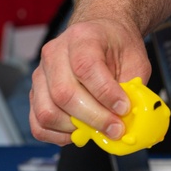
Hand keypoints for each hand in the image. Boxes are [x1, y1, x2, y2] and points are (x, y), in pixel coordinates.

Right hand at [28, 18, 150, 145]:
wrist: (101, 35)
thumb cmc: (117, 47)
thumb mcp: (135, 60)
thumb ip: (132, 87)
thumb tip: (128, 119)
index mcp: (82, 38)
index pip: (86, 68)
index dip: (106, 94)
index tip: (124, 108)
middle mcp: (55, 54)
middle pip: (64, 94)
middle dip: (94, 118)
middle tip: (116, 129)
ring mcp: (41, 74)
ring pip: (47, 111)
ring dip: (75, 128)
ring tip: (99, 130)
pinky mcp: (36, 93)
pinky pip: (37, 122)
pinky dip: (57, 135)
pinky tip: (78, 133)